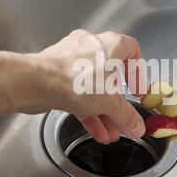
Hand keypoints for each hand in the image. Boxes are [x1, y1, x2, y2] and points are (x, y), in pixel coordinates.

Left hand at [18, 29, 146, 143]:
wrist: (38, 82)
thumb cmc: (75, 79)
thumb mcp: (111, 103)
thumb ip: (127, 116)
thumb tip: (136, 126)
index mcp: (110, 45)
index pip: (132, 51)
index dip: (138, 73)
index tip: (138, 90)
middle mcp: (91, 47)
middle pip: (111, 76)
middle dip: (118, 103)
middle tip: (124, 118)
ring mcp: (73, 60)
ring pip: (94, 87)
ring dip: (104, 111)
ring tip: (110, 131)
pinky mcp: (58, 74)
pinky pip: (79, 93)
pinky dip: (89, 111)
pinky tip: (96, 130)